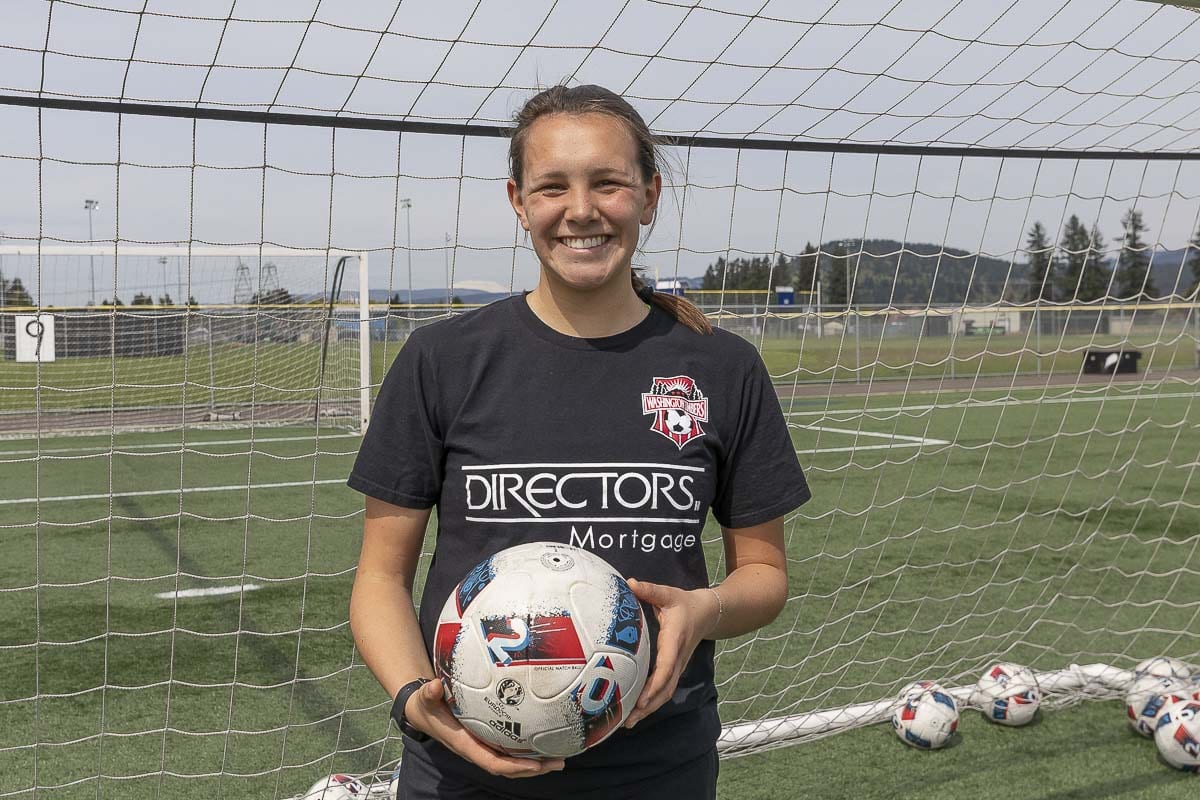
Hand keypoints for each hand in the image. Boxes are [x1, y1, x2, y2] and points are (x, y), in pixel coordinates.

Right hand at [405, 678, 564, 777]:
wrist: (422, 710)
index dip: (514, 765)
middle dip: (534, 768)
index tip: (535, 764)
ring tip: (559, 758)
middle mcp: (477, 749)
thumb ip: (429, 692)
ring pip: (512, 763)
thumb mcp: (425, 698)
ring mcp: (483, 746)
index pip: (492, 762)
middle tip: (559, 762)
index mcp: (465, 744)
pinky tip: (545, 743)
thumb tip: (434, 685)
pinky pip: (510, 751)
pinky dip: (528, 752)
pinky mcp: (488, 739)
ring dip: (536, 764)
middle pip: (509, 768)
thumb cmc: (426, 705)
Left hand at [624, 579, 719, 728]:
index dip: (655, 684)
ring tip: (628, 723)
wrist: (707, 613)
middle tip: (628, 720)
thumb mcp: (669, 594)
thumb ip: (650, 590)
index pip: (667, 667)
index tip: (642, 699)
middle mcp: (677, 658)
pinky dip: (651, 702)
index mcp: (675, 641)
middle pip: (665, 688)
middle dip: (648, 706)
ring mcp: (678, 667)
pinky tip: (635, 711)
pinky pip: (664, 690)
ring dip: (649, 709)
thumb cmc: (684, 603)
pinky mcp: (675, 670)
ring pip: (665, 693)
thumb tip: (630, 583)